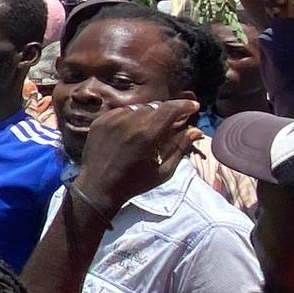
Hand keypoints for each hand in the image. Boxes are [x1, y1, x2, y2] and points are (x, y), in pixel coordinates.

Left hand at [72, 100, 199, 213]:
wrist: (97, 188)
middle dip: (168, 111)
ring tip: (152, 127)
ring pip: (139, 107)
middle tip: (174, 121)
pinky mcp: (100, 121)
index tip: (193, 106)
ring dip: (149, 114)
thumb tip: (196, 131)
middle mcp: (128, 122)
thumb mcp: (163, 171)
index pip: (170, 109)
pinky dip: (131, 116)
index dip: (184, 105)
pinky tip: (133, 130)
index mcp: (146, 135)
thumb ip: (180, 148)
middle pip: (156, 106)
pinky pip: (122, 111)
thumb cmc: (134, 183)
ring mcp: (112, 120)